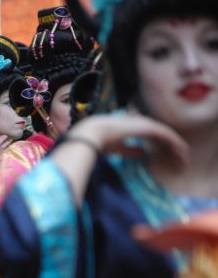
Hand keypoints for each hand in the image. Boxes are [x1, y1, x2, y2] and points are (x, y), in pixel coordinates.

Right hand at [67, 113, 187, 162]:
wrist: (93, 133)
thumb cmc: (99, 140)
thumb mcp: (118, 147)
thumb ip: (130, 150)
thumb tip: (143, 153)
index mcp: (131, 126)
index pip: (150, 133)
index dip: (158, 142)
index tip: (164, 153)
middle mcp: (140, 122)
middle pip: (161, 132)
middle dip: (170, 144)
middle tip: (178, 155)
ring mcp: (145, 123)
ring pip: (166, 133)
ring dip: (176, 144)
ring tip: (184, 155)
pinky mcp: (148, 127)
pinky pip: (167, 135)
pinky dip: (175, 143)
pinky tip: (181, 151)